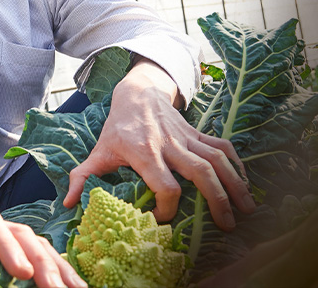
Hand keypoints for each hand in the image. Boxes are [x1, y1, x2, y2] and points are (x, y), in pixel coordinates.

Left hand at [63, 58, 255, 229]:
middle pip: (200, 173)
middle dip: (217, 199)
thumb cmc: (117, 127)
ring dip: (235, 182)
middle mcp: (169, 144)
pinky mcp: (196, 132)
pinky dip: (236, 161)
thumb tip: (68, 204)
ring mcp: (186, 137)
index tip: (164, 221)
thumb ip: (82, 177)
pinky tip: (245, 180)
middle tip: (228, 225)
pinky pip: (221, 145)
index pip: (165, 184)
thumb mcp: (98, 151)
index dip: (168, 206)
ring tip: (249, 208)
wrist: (137, 92)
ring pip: (216, 159)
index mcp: (144, 152)